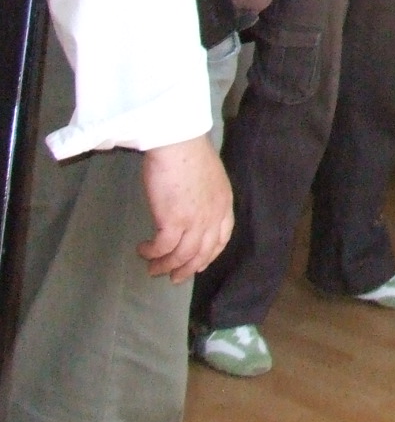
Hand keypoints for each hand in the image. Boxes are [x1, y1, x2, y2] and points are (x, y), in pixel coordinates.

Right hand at [138, 135, 233, 281]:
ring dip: (165, 266)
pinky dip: (152, 253)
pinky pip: (162, 248)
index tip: (198, 264)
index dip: (209, 255)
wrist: (179, 144)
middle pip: (202, 253)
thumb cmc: (190, 154)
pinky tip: (143, 250)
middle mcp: (213, 216)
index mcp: (224, 204)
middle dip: (187, 269)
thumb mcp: (209, 177)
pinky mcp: (173, 221)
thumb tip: (192, 207)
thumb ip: (205, 196)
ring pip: (181, 256)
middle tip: (173, 278)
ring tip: (152, 268)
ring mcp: (195, 221)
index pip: (221, 238)